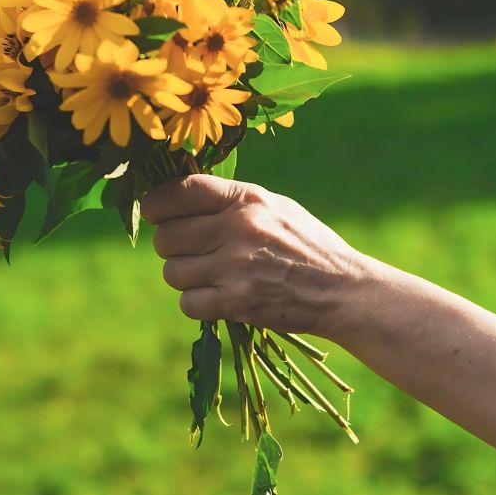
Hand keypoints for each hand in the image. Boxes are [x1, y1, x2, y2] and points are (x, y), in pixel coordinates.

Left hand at [141, 174, 375, 338]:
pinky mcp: (238, 302)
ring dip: (184, 278)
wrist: (342, 290)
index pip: (181, 191)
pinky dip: (197, 303)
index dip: (156, 203)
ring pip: (173, 272)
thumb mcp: (276, 207)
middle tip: (189, 252)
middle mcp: (239, 228)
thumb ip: (232, 200)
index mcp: (248, 199)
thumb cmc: (307, 245)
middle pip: (167, 237)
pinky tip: (218, 297)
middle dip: (170, 247)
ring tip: (209, 277)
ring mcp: (237, 267)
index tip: (152, 212)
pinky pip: (188, 303)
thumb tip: (180, 196)